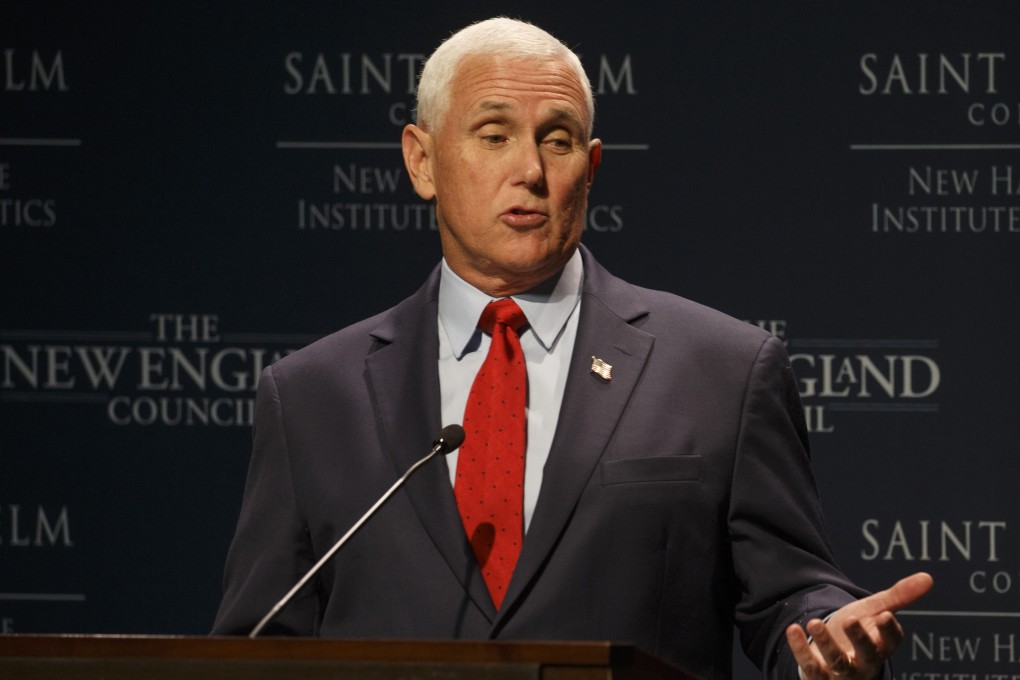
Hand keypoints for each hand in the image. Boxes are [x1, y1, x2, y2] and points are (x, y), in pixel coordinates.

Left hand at [786, 572, 933, 678]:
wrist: (832, 656)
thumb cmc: (858, 631)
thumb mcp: (876, 611)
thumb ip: (899, 596)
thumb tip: (928, 577)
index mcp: (882, 646)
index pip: (890, 641)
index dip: (889, 631)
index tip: (883, 615)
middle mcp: (865, 662)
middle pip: (867, 654)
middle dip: (860, 639)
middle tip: (849, 620)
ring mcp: (843, 672)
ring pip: (838, 662)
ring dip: (826, 644)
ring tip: (815, 622)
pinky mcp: (819, 676)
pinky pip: (811, 666)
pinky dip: (801, 649)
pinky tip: (794, 629)